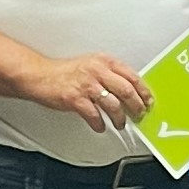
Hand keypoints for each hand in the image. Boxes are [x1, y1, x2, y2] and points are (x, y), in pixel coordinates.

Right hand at [22, 50, 150, 132]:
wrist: (40, 75)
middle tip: (139, 114)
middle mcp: (97, 71)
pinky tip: (101, 126)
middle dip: (137, 106)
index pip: (132, 76)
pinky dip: (100, 124)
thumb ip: (110, 74)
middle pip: (127, 91)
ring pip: (113, 105)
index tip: (148, 100)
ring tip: (120, 124)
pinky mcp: (75, 99)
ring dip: (120, 118)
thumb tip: (129, 90)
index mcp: (104, 62)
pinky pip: (94, 116)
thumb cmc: (66, 72)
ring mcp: (86, 85)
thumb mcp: (92, 65)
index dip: (144, 91)